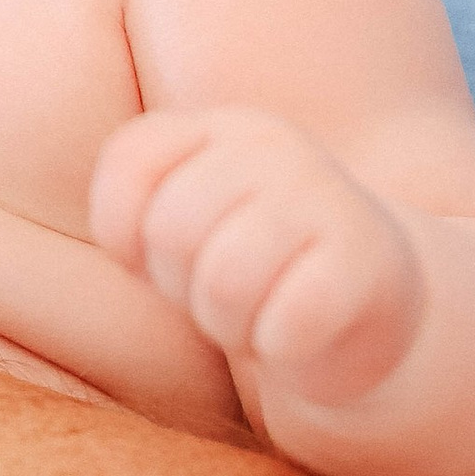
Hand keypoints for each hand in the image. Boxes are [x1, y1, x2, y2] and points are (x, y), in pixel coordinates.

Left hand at [87, 105, 425, 411]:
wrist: (381, 324)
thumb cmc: (257, 276)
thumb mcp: (183, 222)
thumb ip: (132, 198)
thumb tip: (93, 234)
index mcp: (223, 127)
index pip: (130, 167)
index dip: (131, 237)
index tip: (177, 258)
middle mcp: (277, 147)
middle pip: (170, 230)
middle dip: (185, 287)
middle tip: (233, 294)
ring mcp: (329, 198)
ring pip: (223, 280)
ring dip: (234, 324)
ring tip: (266, 313)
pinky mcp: (369, 268)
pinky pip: (286, 324)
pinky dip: (283, 348)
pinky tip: (306, 338)